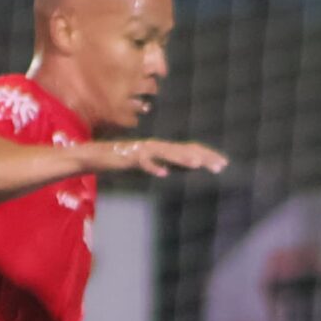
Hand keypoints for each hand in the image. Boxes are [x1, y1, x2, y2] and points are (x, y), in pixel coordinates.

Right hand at [93, 139, 226, 178]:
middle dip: (203, 157)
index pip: (189, 149)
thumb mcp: (152, 163)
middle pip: (183, 150)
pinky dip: (153, 167)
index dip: (207, 155)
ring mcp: (143, 151)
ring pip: (166, 153)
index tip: (223, 163)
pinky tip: (163, 174)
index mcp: (163, 148)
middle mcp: (156, 146)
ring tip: (196, 164)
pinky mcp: (129, 158)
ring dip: (182, 158)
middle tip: (220, 165)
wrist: (97, 155)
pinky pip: (143, 163)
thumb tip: (186, 168)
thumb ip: (168, 164)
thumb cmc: (125, 160)